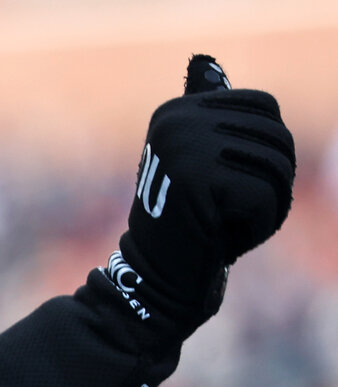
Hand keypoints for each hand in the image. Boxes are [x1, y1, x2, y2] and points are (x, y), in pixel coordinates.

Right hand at [114, 55, 295, 334]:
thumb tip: (206, 63)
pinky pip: (266, 197)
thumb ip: (210, 119)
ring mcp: (185, 148)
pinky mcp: (197, 180)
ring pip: (277, 167)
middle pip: (277, 137)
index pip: (265, 107)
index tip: (228, 186)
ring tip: (226, 227)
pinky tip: (223, 239)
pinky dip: (257, 228)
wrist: (152, 279)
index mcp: (175, 112)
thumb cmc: (184, 226)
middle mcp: (176, 122)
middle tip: (230, 214)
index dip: (266, 151)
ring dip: (267, 208)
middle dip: (271, 182)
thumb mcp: (198, 164)